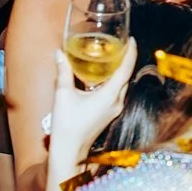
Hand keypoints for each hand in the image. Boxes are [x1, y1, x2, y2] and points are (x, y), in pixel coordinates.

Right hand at [47, 35, 136, 164]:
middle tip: (120, 44)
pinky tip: (103, 75)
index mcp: (109, 95)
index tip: (131, 40)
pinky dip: (113, 81)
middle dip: (125, 59)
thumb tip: (60, 54)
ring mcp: (114, 109)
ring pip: (122, 85)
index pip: (126, 69)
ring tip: (112, 56)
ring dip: (119, 71)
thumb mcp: (63, 94)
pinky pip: (116, 93)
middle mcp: (116, 102)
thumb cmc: (67, 124)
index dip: (130, 52)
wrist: (69, 150)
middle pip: (126, 76)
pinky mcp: (109, 114)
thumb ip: (63, 72)